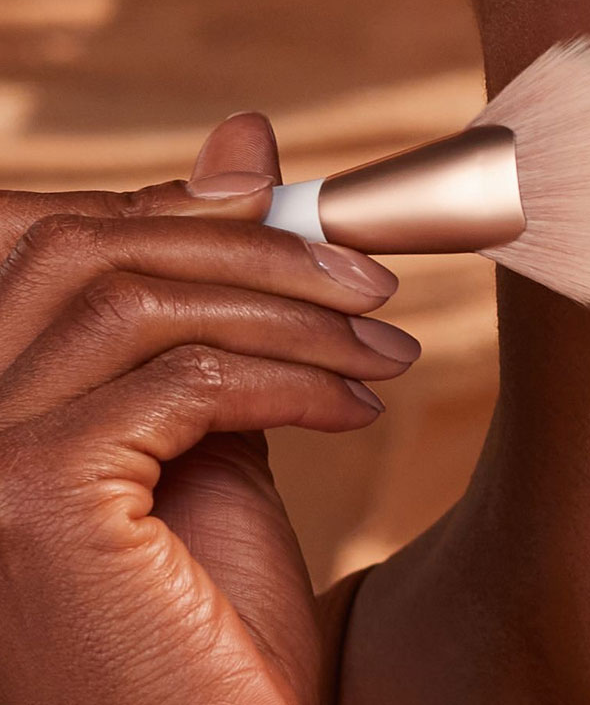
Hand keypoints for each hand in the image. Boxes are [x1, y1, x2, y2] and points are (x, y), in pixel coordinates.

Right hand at [0, 113, 419, 704]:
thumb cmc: (209, 614)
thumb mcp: (216, 426)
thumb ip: (214, 298)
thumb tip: (242, 145)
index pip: (53, 241)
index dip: (177, 206)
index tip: (296, 213)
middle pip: (91, 250)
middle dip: (251, 246)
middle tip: (370, 281)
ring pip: (139, 304)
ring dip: (291, 310)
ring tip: (385, 346)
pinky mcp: (35, 500)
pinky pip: (184, 383)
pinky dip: (292, 377)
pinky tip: (358, 405)